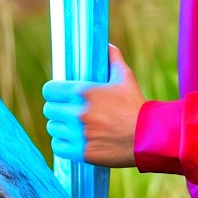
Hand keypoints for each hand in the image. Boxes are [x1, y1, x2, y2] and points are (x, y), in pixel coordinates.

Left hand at [41, 44, 143, 168]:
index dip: (52, 92)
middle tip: (65, 111)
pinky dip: (62, 144)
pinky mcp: (82, 152)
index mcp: (84, 92)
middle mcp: (78, 113)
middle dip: (56, 109)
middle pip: (49, 110)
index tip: (56, 94)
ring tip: (69, 127)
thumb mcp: (125, 78)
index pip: (50, 90)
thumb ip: (113, 59)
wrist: (148, 136)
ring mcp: (79, 134)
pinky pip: (58, 147)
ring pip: (53, 129)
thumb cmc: (136, 105)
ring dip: (60, 127)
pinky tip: (71, 140)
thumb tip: (107, 45)